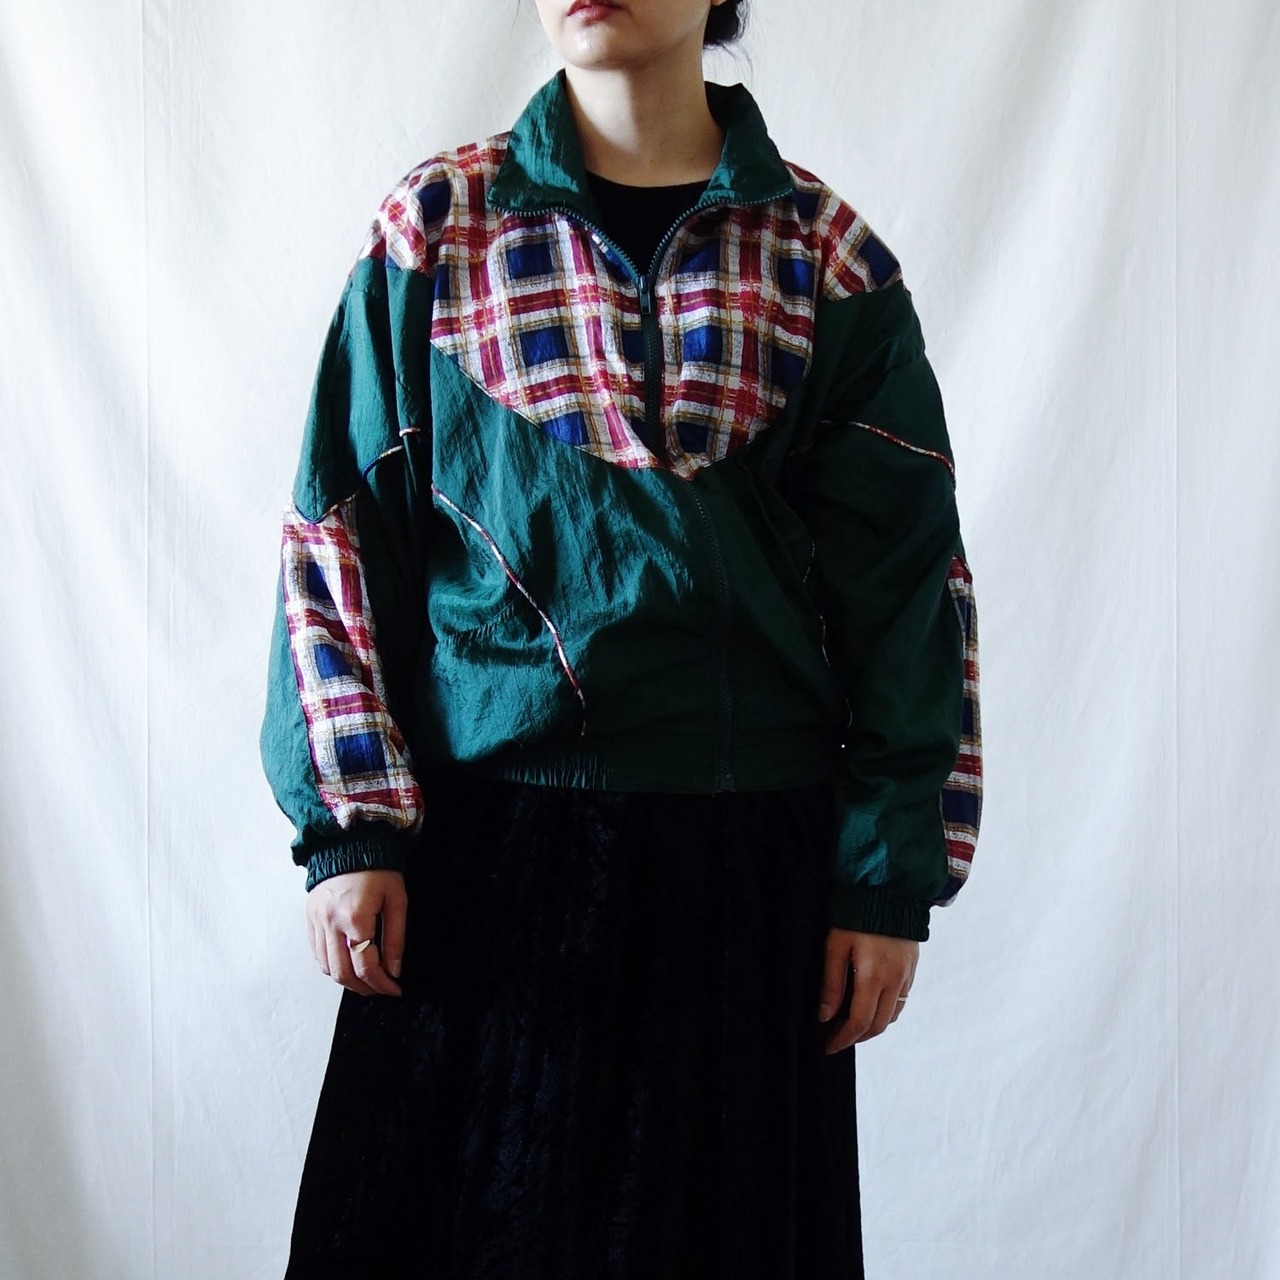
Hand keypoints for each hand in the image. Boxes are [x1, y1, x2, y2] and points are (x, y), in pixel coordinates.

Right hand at [306, 869, 406, 996]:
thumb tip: (394, 970)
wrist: (349, 843)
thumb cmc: (378, 869)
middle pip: (343, 974)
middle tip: (381, 989)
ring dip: (347, 980)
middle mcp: (331, 923)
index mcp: (356, 918)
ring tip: (366, 980)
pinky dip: (331, 966)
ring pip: (327, 968)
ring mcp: (317, 922)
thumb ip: (396, 938)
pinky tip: (348, 964)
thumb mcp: (397, 901)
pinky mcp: (309, 918)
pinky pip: (317, 953)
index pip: (367, 966)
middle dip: (364, 988)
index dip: (382, 984)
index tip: (395, 989)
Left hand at [817, 928, 917, 1053]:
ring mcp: (905, 976)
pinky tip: (872, 1007)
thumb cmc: (856, 916)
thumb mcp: (835, 946)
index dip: (843, 1039)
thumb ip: (831, 983)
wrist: (889, 891)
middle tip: (837, 1038)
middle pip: (877, 1025)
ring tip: (852, 1026)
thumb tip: (825, 1016)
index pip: (859, 1022)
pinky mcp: (912, 969)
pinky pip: (901, 1001)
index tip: (829, 1046)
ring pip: (892, 1016)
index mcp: (872, 977)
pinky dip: (886, 1012)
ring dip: (873, 1026)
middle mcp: (893, 981)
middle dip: (857, 1037)